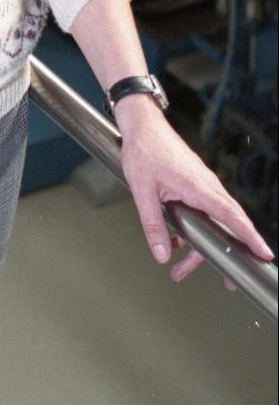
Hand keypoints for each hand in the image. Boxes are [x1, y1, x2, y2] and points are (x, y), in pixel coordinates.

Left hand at [117, 100, 273, 282]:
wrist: (142, 123)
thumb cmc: (144, 149)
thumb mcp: (142, 190)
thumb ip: (153, 224)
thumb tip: (162, 254)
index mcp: (198, 187)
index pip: (232, 216)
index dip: (250, 237)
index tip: (264, 254)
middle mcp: (206, 186)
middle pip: (227, 224)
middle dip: (228, 254)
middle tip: (229, 280)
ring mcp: (201, 184)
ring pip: (210, 221)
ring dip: (197, 247)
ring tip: (180, 270)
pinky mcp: (193, 183)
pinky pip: (200, 212)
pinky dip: (190, 230)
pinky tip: (173, 242)